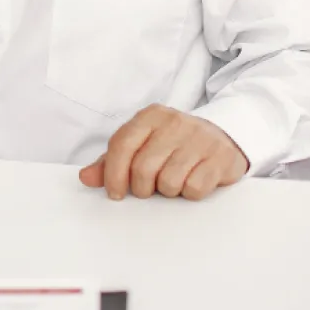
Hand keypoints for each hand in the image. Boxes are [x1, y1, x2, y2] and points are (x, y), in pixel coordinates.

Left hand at [79, 104, 249, 200]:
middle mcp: (174, 122)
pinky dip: (190, 193)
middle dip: (142, 188)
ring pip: (169, 181)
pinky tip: (192, 181)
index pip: (121, 145)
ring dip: (167, 191)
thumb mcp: (142, 144)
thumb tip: (85, 178)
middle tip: (148, 189)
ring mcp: (200, 139)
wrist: (224, 136)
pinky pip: (194, 188)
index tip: (115, 193)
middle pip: (143, 168)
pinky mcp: (220, 158)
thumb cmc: (173, 144)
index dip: (113, 174)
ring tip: (172, 182)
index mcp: (150, 116)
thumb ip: (112, 161)